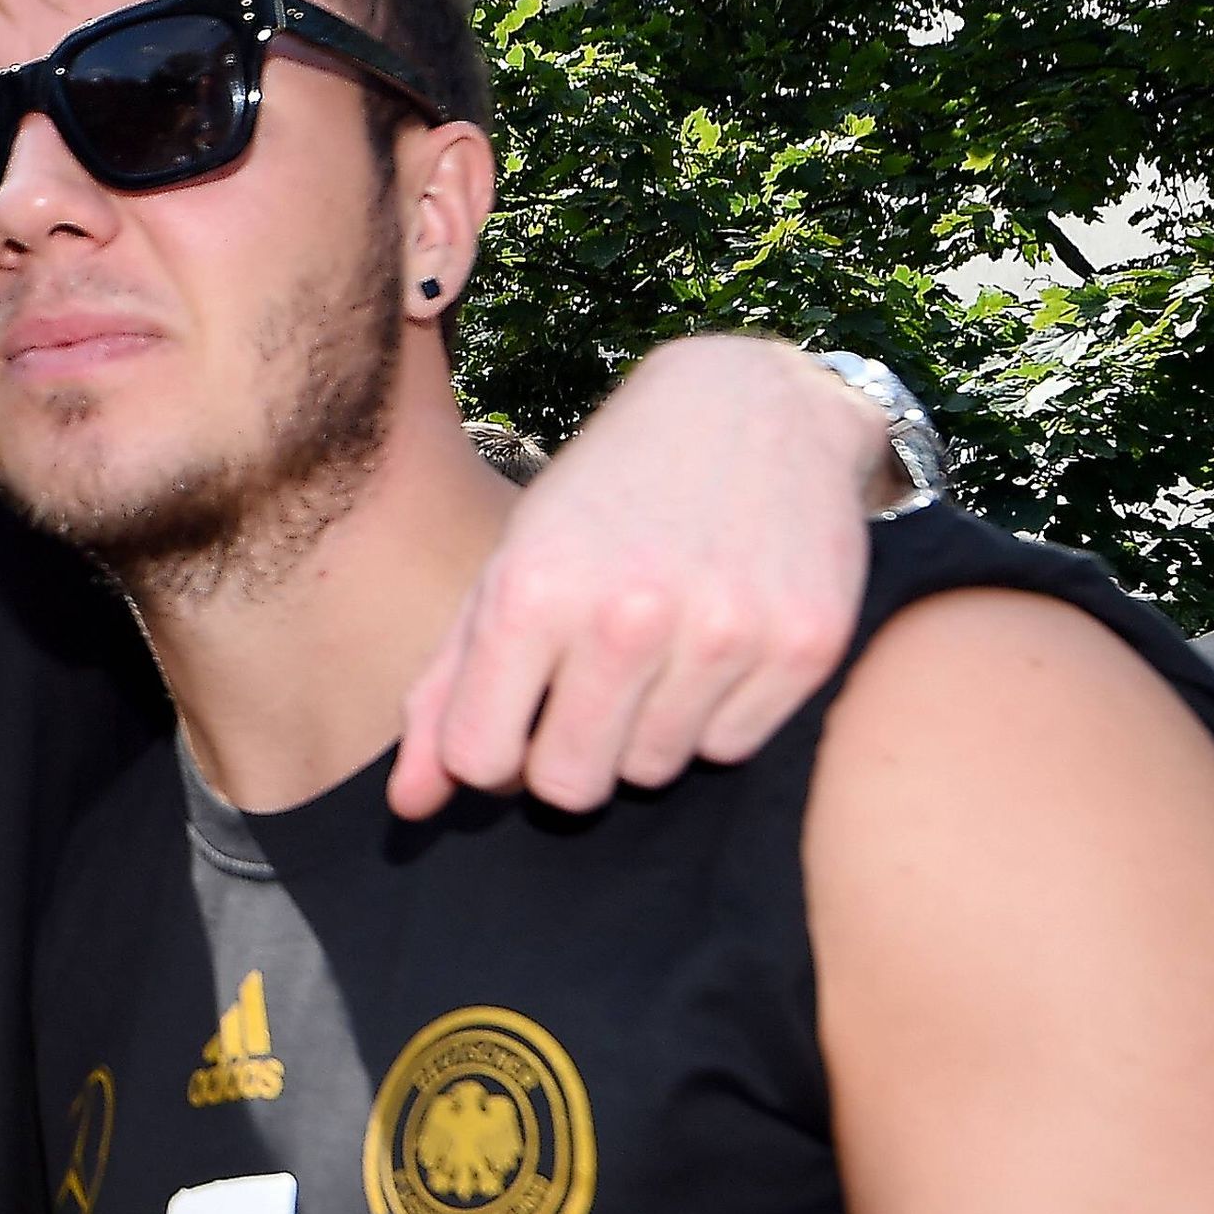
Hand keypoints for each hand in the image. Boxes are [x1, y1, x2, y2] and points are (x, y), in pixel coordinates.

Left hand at [393, 335, 875, 817]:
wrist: (756, 406)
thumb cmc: (608, 497)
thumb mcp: (509, 569)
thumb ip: (447, 691)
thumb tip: (408, 807)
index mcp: (535, 590)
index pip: (482, 759)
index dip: (491, 752)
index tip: (516, 715)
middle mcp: (630, 615)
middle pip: (571, 786)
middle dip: (567, 756)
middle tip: (588, 691)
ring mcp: (725, 632)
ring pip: (654, 772)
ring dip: (645, 732)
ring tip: (658, 651)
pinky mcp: (805, 645)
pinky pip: (731, 748)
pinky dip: (715, 715)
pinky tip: (716, 642)